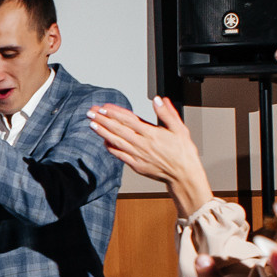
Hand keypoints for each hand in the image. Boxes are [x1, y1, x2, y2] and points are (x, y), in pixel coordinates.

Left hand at [89, 96, 213, 212]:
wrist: (184, 176)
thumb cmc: (184, 152)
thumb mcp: (180, 129)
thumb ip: (167, 114)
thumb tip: (158, 100)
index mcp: (152, 133)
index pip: (129, 119)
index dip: (115, 112)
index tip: (104, 107)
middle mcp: (143, 144)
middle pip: (118, 129)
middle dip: (103, 120)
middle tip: (91, 113)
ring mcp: (138, 156)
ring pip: (117, 142)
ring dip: (103, 132)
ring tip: (92, 124)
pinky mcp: (137, 166)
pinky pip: (121, 156)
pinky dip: (111, 149)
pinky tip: (104, 142)